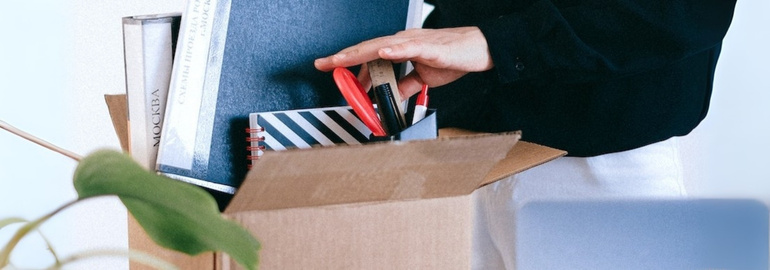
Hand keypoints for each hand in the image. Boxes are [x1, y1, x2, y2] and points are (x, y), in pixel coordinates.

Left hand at [314, 26, 493, 98]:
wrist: (479, 49)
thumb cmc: (453, 57)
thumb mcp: (423, 77)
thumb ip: (405, 85)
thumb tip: (389, 96)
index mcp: (400, 48)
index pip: (367, 55)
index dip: (347, 62)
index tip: (328, 68)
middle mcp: (402, 42)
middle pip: (366, 49)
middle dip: (342, 57)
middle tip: (322, 64)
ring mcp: (414, 42)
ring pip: (380, 46)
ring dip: (359, 54)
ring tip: (340, 60)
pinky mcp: (429, 47)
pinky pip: (408, 48)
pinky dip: (392, 50)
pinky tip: (380, 52)